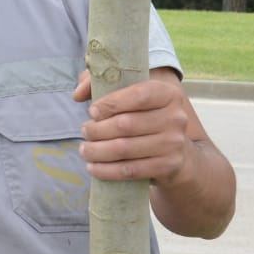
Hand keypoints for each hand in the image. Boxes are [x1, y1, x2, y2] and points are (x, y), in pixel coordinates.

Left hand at [73, 70, 191, 186]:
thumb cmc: (142, 115)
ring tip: (85, 150)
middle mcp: (176, 117)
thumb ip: (98, 83)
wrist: (174, 150)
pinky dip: (107, 170)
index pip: (138, 95)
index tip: (92, 111)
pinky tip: (93, 167)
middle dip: (97, 129)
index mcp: (167, 93)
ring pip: (125, 148)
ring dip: (97, 151)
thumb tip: (77, 94)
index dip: (111, 103)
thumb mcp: (126, 92)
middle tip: (85, 131)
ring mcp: (174, 143)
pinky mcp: (168, 166)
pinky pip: (131, 170)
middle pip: (126, 124)